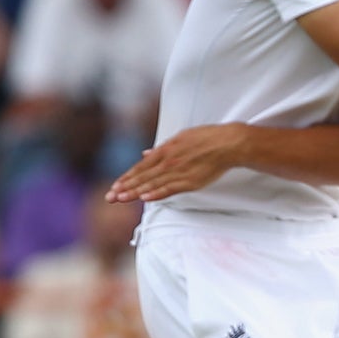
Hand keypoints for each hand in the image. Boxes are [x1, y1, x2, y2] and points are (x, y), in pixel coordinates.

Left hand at [107, 124, 247, 202]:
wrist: (228, 143)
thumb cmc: (207, 139)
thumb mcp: (180, 138)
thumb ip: (162, 148)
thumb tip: (146, 153)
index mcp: (165, 150)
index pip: (141, 167)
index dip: (127, 177)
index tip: (116, 186)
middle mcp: (168, 161)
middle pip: (142, 176)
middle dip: (125, 187)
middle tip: (110, 197)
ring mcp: (178, 171)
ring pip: (152, 183)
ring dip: (135, 192)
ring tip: (121, 199)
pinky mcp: (190, 181)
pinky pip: (170, 188)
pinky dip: (157, 193)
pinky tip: (146, 199)